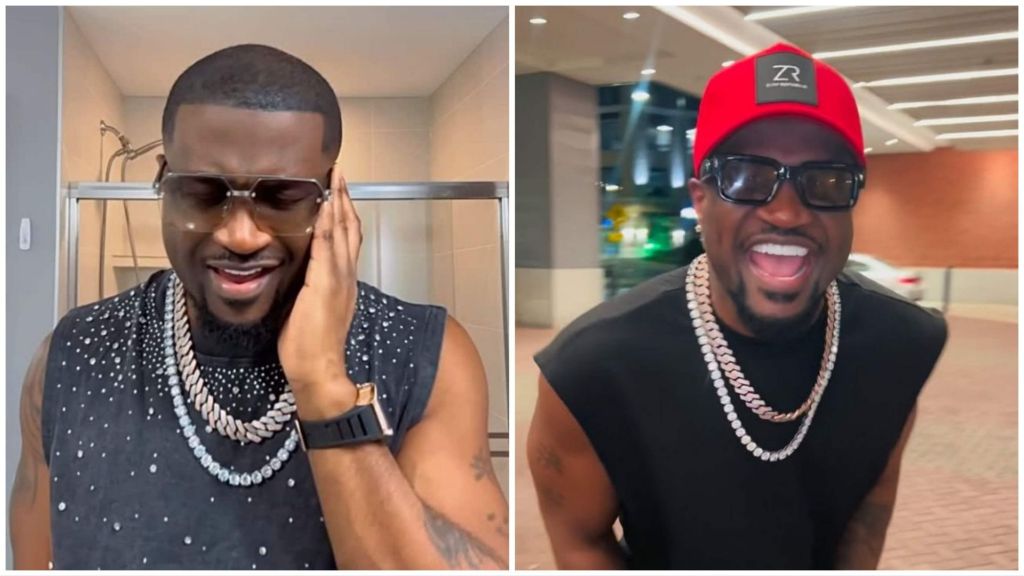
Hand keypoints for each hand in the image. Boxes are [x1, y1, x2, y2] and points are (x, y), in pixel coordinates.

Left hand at [278, 166, 360, 418]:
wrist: (320, 370)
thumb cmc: (312, 347)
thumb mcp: (312, 309)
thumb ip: (311, 287)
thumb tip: (298, 274)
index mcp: (344, 281)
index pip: (348, 239)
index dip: (344, 213)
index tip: (338, 190)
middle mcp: (346, 275)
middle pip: (351, 228)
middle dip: (345, 198)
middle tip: (339, 173)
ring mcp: (338, 278)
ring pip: (343, 231)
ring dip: (338, 201)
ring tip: (334, 178)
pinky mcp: (325, 284)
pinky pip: (328, 246)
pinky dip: (329, 223)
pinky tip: (324, 204)